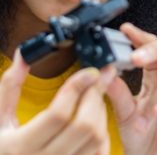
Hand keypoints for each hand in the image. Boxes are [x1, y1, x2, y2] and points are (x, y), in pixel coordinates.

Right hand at [0, 49, 115, 154]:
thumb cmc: (2, 146)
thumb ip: (10, 85)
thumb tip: (24, 55)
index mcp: (20, 147)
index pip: (58, 114)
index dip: (78, 87)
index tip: (90, 71)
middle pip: (84, 125)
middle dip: (94, 95)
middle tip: (97, 79)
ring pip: (96, 138)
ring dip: (100, 110)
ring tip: (94, 96)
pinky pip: (100, 150)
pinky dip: (102, 130)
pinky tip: (94, 117)